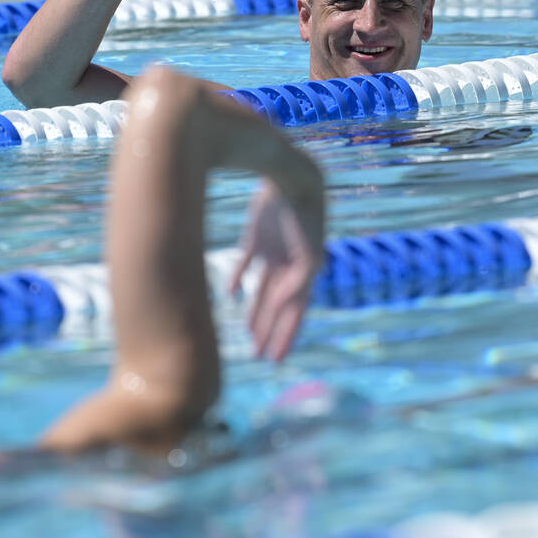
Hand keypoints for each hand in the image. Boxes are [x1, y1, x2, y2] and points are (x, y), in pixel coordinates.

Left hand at [229, 180, 324, 361]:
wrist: (291, 177)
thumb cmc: (304, 217)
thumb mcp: (308, 255)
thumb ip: (296, 284)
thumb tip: (281, 306)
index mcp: (305, 274)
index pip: (294, 313)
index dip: (285, 337)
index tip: (276, 360)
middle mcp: (290, 266)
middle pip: (277, 307)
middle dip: (269, 331)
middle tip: (257, 355)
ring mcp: (274, 252)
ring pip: (262, 290)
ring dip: (256, 312)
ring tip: (247, 334)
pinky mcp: (258, 236)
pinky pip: (246, 262)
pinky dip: (238, 278)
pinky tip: (229, 293)